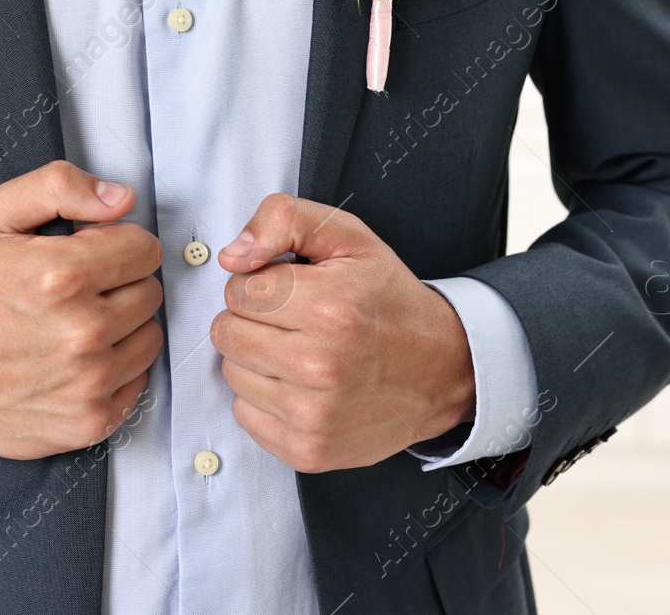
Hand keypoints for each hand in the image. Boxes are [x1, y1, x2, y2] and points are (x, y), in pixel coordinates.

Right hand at [0, 161, 164, 459]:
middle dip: (120, 284)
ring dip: (124, 328)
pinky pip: (138, 381)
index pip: (145, 249)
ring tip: (77, 325)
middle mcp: (82, 331)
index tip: (91, 255)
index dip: (117, 245)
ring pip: (150, 337)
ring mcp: (89, 381)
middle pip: (150, 291)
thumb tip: (120, 198)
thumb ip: (60, 187)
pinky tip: (78, 361)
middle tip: (77, 292)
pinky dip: (116, 370)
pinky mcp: (91, 420)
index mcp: (63, 275)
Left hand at [209, 194, 474, 472]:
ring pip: (231, 373)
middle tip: (294, 321)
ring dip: (256, 360)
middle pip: (226, 332)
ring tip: (300, 351)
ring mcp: (313, 414)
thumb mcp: (347, 238)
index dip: (259, 284)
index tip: (290, 290)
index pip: (237, 290)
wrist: (443, 370)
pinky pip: (245, 414)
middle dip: (252, 320)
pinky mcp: (308, 450)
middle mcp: (319, 365)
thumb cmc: (389, 302)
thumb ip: (283, 220)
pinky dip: (265, 398)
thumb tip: (232, 255)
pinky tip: (301, 386)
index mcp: (328, 307)